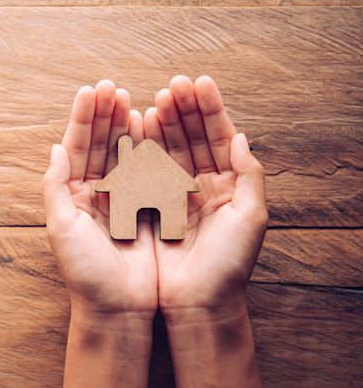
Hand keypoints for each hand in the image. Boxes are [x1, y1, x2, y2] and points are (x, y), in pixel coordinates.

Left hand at [43, 80, 157, 320]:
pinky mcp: (147, 211)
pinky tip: (151, 128)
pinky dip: (149, 149)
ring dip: (125, 126)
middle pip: (99, 145)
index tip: (93, 90)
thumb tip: (54, 148)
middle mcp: (95, 196)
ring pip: (123, 154)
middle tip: (113, 86)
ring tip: (131, 97)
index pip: (75, 148)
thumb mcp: (61, 227)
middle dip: (105, 115)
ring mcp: (122, 202)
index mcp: (72, 197)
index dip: (83, 119)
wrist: (118, 309)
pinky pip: (147, 173)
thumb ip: (55, 186)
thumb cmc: (85, 273)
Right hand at [144, 76, 267, 318]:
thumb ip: (250, 174)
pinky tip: (136, 128)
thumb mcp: (251, 217)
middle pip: (192, 137)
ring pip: (168, 150)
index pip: (219, 136)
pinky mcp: (149, 209)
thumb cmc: (229, 266)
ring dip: (162, 123)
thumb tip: (241, 136)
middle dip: (183, 109)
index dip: (209, 109)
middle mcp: (201, 186)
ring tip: (155, 99)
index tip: (198, 83)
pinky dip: (142, 149)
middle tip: (173, 84)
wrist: (196, 304)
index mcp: (228, 185)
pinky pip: (144, 171)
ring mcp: (173, 196)